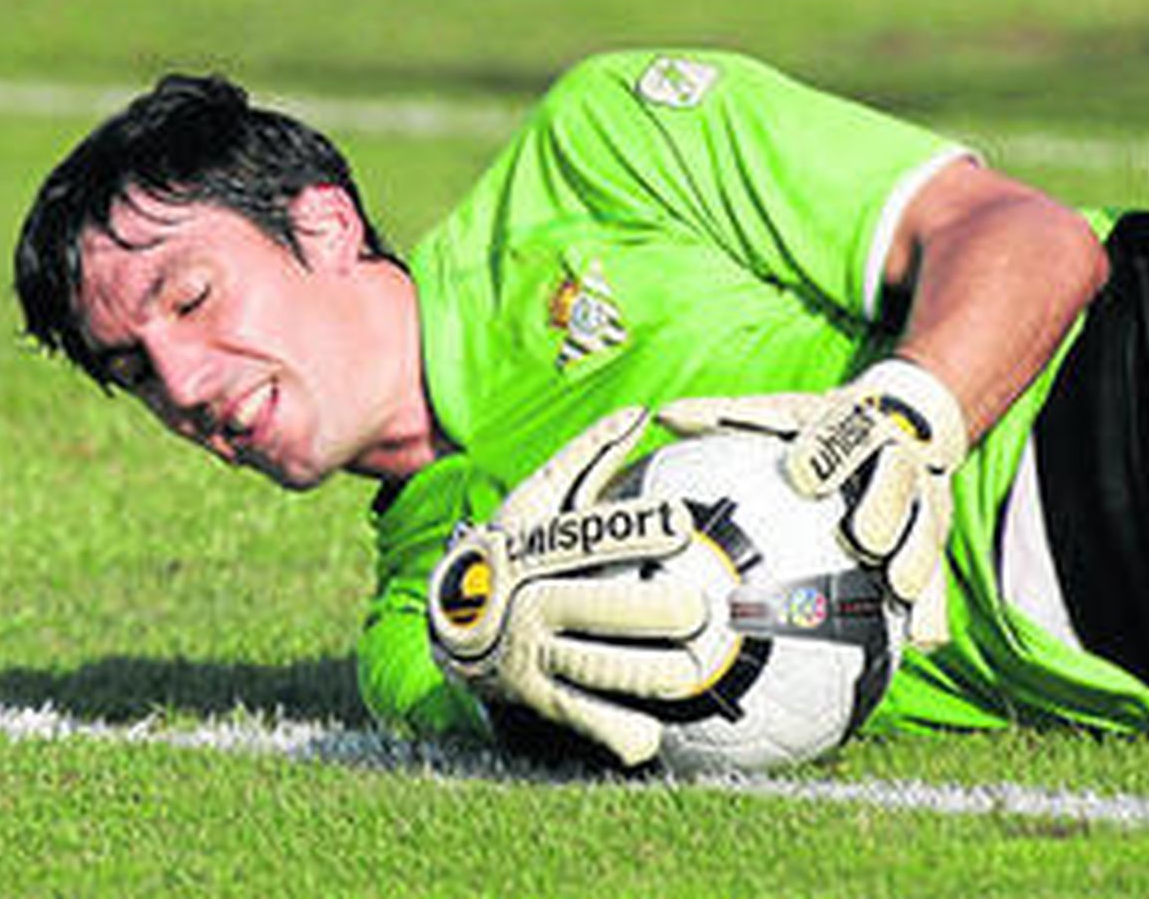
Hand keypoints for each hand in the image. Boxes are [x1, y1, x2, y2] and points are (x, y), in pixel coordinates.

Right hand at [427, 407, 708, 765]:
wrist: (448, 625)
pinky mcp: (536, 701)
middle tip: (699, 608)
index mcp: (530, 549)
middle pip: (589, 607)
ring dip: (643, 674)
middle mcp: (527, 603)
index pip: (584, 537)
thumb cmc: (513, 550)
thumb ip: (588, 457)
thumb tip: (639, 413)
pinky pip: (579, 720)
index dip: (632, 530)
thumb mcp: (536, 501)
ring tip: (691, 670)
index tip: (682, 524)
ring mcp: (530, 656)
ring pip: (590, 669)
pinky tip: (651, 735)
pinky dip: (614, 732)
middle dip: (645, 610)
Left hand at [658, 359, 966, 646]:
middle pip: (900, 480)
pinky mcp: (937, 542)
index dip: (830, 452)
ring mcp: (924, 503)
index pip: (844, 432)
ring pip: (929, 531)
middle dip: (888, 506)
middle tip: (865, 537)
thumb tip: (663, 416)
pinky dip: (932, 610)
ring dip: (918, 560)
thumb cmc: (821, 428)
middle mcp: (896, 461)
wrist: (905, 422)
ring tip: (898, 590)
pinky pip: (941, 581)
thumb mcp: (780, 415)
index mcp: (853, 426)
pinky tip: (918, 640)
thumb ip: (725, 418)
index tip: (807, 474)